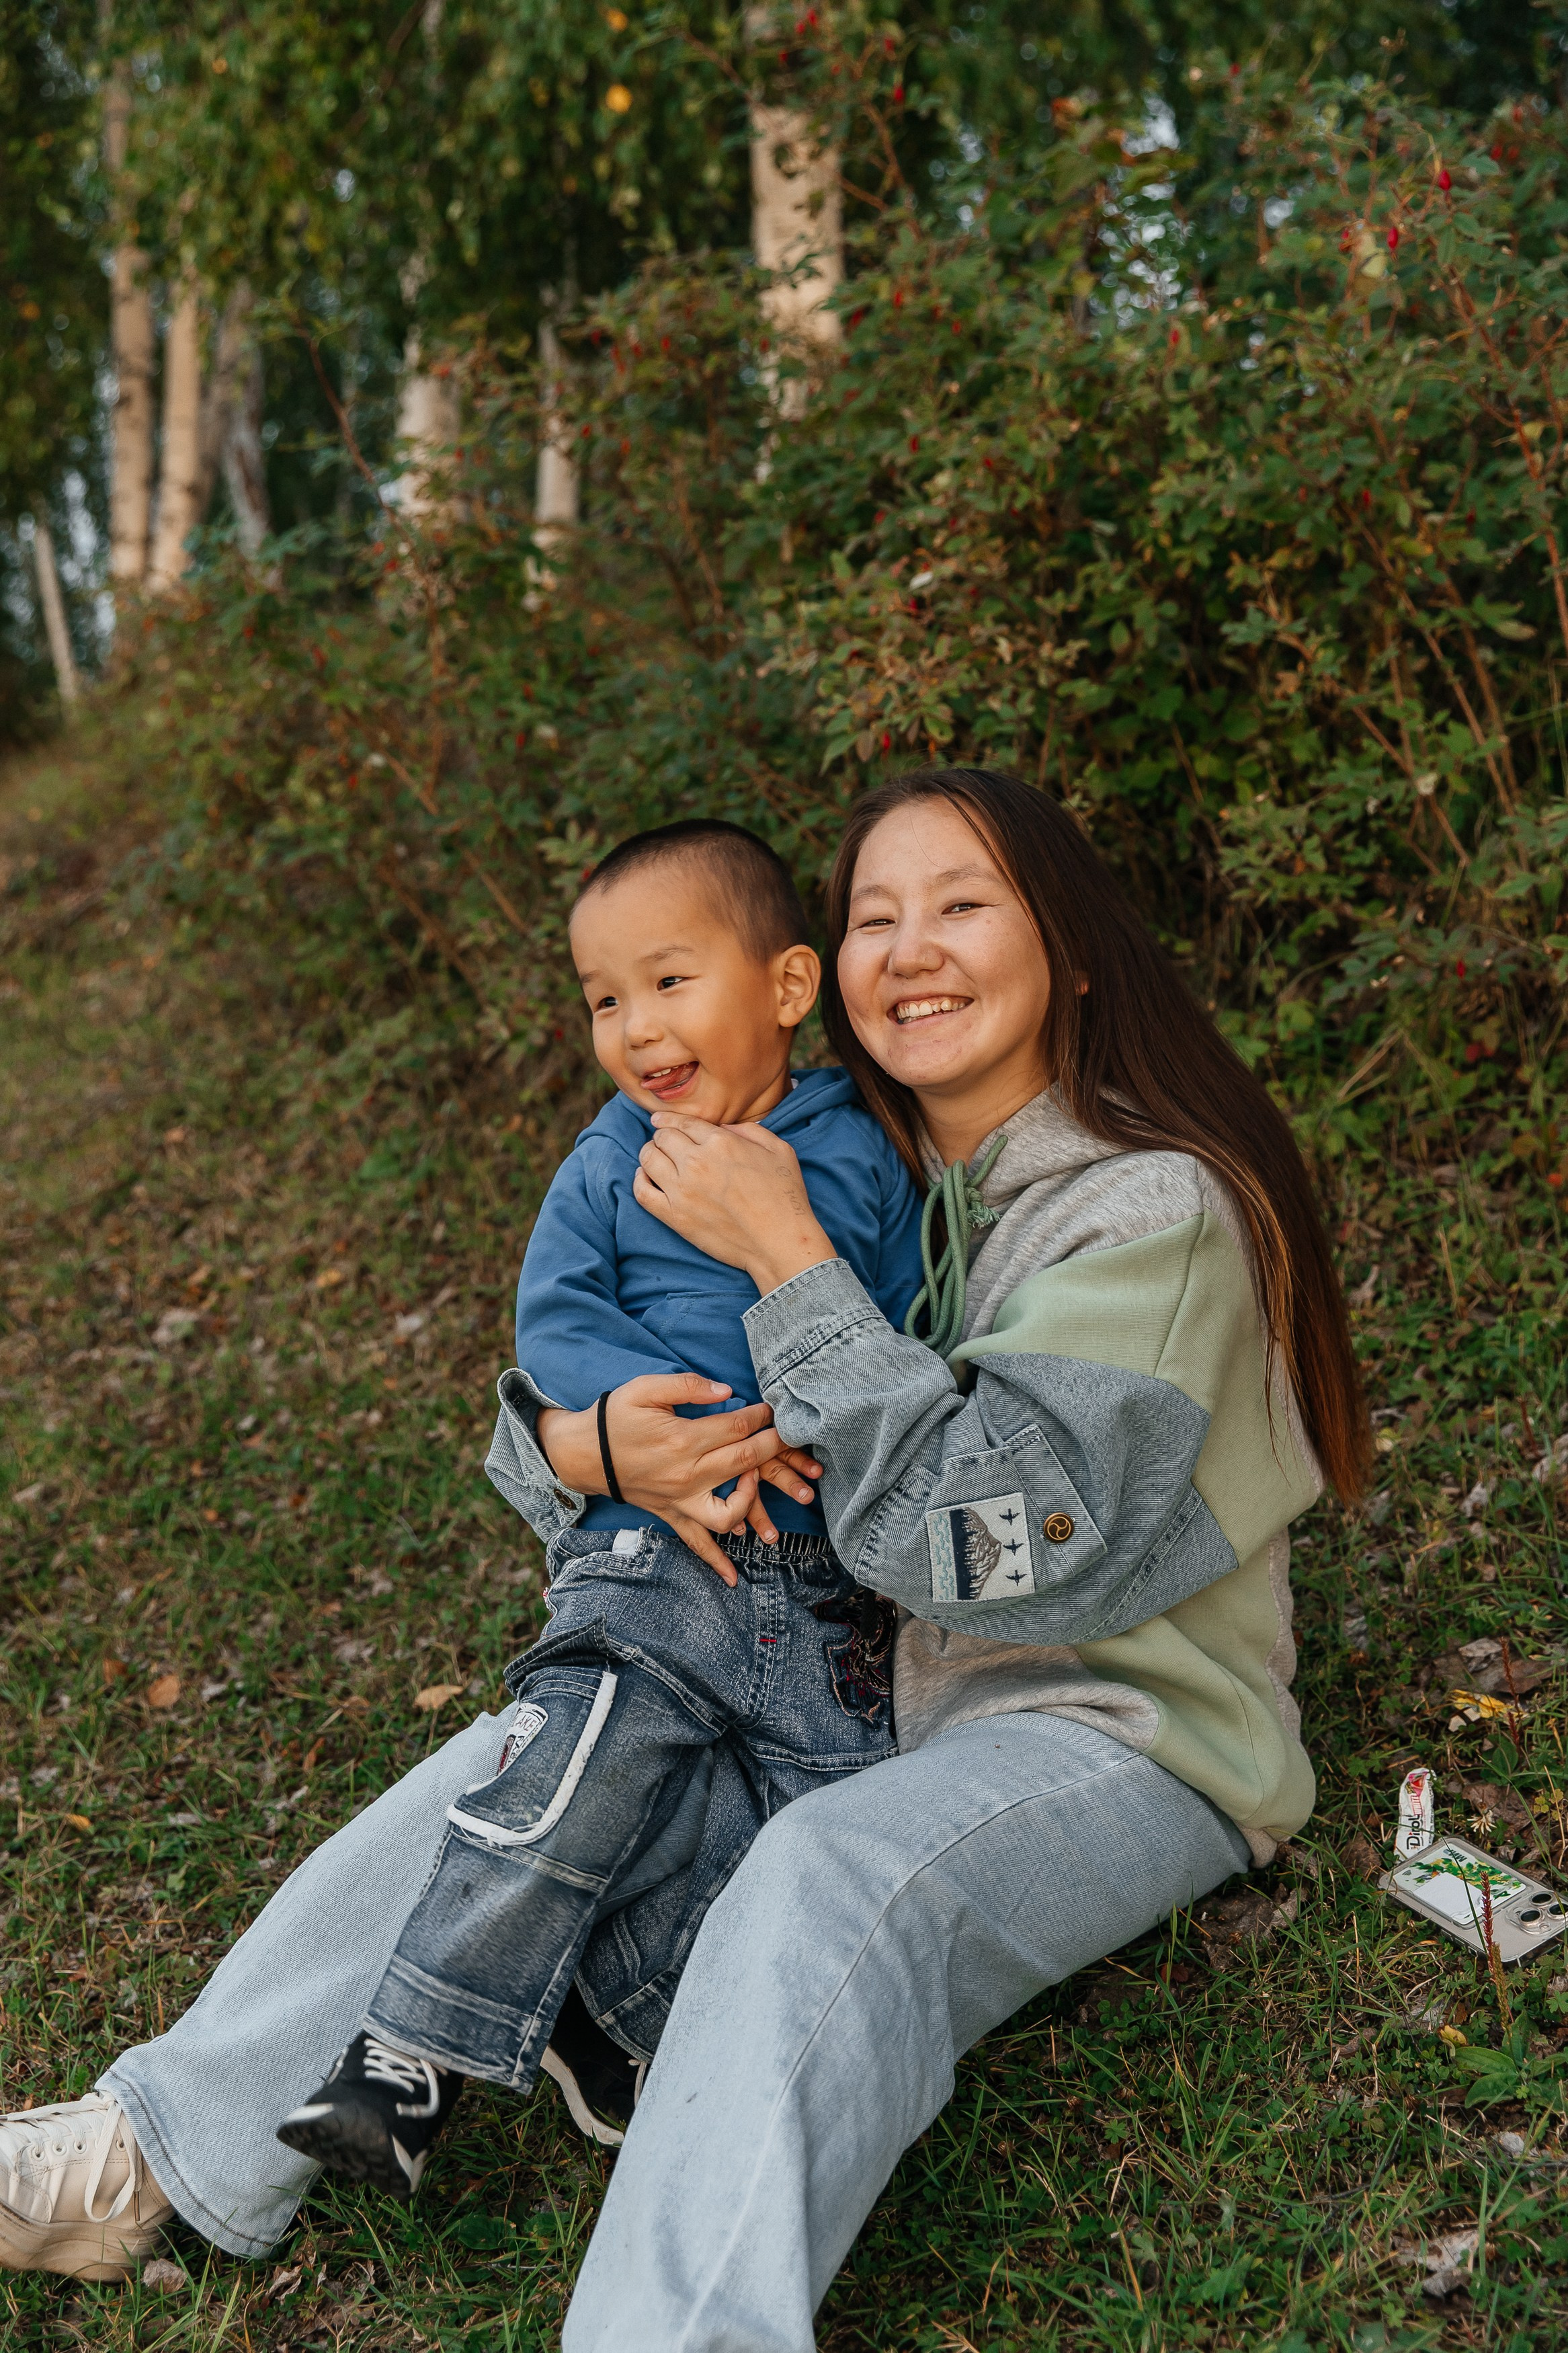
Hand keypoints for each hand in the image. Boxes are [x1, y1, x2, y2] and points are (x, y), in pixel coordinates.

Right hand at [536, 1373, 821, 1585]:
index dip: (759, 1416)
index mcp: (682, 1439)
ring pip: (729, 1512)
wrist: (584, 1454)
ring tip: (760, 1482)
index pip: (736, 1427)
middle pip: (744, 1462)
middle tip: (787, 1436)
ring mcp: (681, 1500)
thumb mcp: (644, 1389)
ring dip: (755, 1500)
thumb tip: (726, 1391)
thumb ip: (687, 1386)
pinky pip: (697, 1544)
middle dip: (774, 1447)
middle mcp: (686, 1474)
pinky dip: (716, 1562)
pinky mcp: (672, 1515)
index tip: (771, 1409)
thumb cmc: (615, 1417)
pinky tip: (734, 1578)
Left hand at [633, 1115, 837, 1296]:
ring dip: (649, 1154)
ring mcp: (682, 1190)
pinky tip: (645, 1177)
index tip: (659, 1120)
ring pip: (648, 1159)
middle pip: (662, 1138)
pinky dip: (639, 1180)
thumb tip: (724, 1127)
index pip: (683, 1122)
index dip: (668, 1119)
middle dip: (662, 1136)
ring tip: (654, 1157)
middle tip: (664, 1142)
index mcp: (721, 1142)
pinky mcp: (674, 1217)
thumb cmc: (785, 1197)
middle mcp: (697, 1162)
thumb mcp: (779, 1150)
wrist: (779, 1243)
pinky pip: (642, 1192)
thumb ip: (750, 1130)